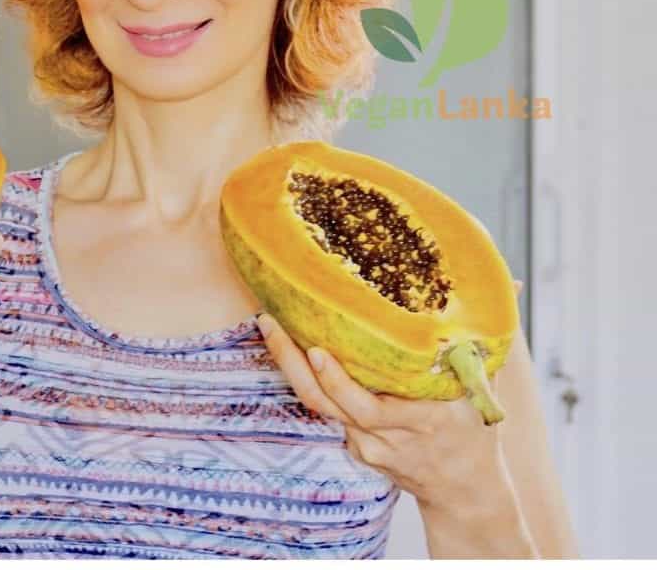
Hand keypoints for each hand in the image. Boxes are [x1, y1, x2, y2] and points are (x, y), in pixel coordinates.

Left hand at [256, 280, 522, 512]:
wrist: (465, 495)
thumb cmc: (475, 431)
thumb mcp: (486, 385)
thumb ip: (488, 335)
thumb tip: (507, 282)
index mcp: (418, 421)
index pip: (368, 406)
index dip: (339, 381)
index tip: (319, 348)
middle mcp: (383, 436)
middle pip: (326, 403)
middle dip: (293, 363)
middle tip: (271, 322)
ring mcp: (363, 444)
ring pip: (317, 405)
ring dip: (289, 365)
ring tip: (269, 324)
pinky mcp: (353, 444)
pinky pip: (324, 408)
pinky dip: (305, 377)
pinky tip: (289, 345)